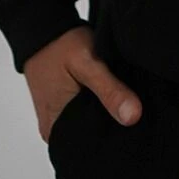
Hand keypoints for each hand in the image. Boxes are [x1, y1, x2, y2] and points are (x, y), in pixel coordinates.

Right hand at [24, 24, 143, 142]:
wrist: (41, 30)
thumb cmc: (60, 45)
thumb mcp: (88, 64)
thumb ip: (110, 90)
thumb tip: (133, 117)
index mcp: (57, 129)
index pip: (93, 148)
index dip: (117, 138)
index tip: (136, 127)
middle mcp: (54, 131)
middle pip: (91, 139)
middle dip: (113, 127)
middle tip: (132, 110)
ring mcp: (56, 120)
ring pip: (88, 127)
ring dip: (105, 117)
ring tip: (123, 103)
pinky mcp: (60, 109)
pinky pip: (82, 116)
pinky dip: (97, 109)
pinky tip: (110, 98)